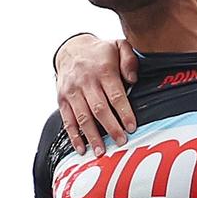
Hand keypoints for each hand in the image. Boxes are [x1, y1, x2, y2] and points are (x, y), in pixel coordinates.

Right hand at [55, 34, 137, 155]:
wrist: (71, 48)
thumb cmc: (101, 52)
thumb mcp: (119, 46)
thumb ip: (129, 60)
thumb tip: (133, 79)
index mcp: (103, 71)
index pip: (116, 95)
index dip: (124, 112)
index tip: (132, 126)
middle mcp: (86, 82)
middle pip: (99, 109)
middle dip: (111, 128)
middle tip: (121, 142)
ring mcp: (72, 92)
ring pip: (83, 117)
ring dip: (92, 136)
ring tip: (101, 152)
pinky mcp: (62, 99)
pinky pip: (68, 120)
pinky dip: (74, 136)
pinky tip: (81, 148)